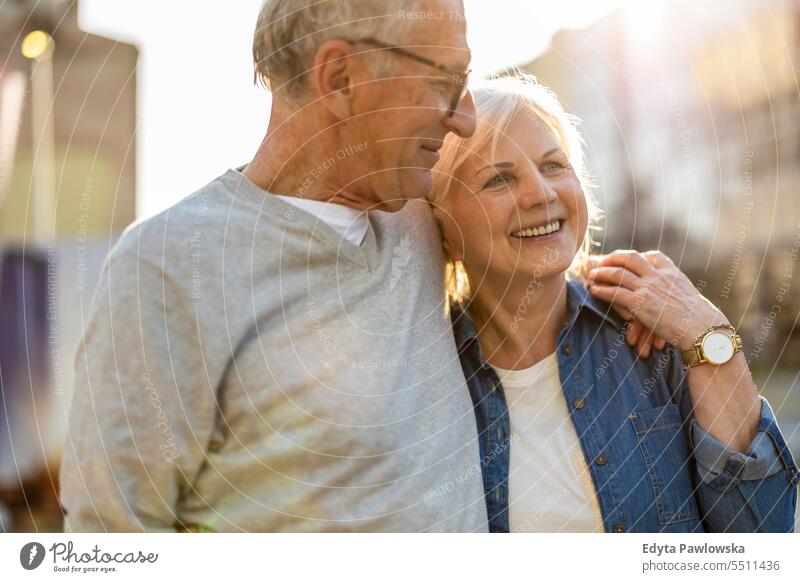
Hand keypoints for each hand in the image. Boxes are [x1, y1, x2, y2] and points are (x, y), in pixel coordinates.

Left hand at [585, 250, 727, 350]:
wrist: (701, 328)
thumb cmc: (699, 319)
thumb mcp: (689, 296)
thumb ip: (677, 290)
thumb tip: (673, 294)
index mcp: (672, 273)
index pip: (652, 256)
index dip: (637, 256)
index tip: (625, 258)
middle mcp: (658, 276)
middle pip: (630, 258)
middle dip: (613, 258)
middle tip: (601, 261)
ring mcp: (648, 288)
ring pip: (618, 273)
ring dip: (601, 273)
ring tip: (591, 274)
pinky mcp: (639, 303)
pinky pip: (614, 292)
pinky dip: (602, 290)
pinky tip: (594, 290)